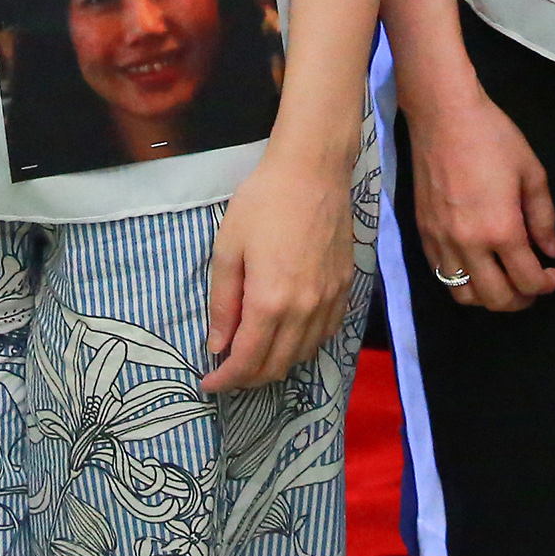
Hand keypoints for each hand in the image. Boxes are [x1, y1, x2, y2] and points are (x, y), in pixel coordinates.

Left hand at [204, 139, 354, 391]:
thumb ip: (223, 303)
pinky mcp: (345, 289)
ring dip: (276, 365)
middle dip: (248, 379)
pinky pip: (325, 335)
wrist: (312, 171)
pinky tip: (287, 336)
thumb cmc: (262, 202)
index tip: (209, 384)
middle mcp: (304, 310)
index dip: (226, 380)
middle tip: (227, 373)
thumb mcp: (227, 249)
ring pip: (303, 355)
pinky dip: (303, 346)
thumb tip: (218, 346)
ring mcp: (329, 301)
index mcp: (270, 302)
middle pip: (276, 366)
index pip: (247, 361)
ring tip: (254, 356)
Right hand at [406, 89, 554, 310]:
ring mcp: (441, 242)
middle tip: (533, 285)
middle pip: (496, 299)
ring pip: (464, 296)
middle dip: (522, 300)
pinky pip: (442, 276)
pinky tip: (477, 265)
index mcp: (501, 230)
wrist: (442, 116)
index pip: (527, 280)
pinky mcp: (423, 234)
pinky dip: (463, 282)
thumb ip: (543, 217)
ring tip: (504, 281)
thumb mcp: (531, 172)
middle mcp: (468, 244)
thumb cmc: (492, 138)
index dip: (547, 285)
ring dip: (489, 298)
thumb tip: (550, 250)